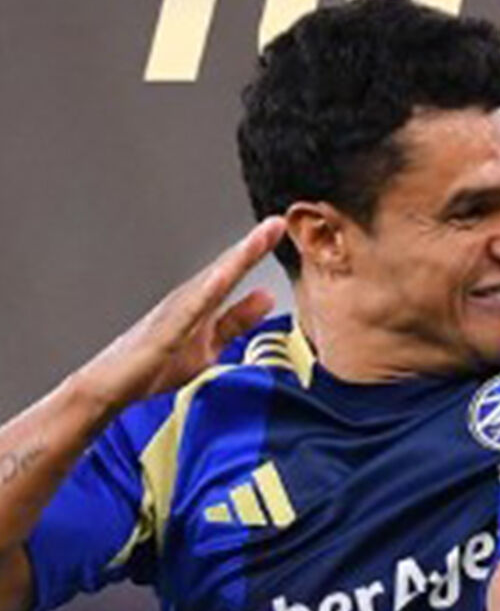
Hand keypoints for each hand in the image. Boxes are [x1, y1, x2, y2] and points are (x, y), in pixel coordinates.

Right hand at [70, 218, 285, 413]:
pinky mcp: (162, 334)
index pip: (233, 272)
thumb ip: (237, 320)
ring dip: (233, 262)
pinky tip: (223, 278)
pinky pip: (187, 312)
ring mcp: (172, 314)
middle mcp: (186, 300)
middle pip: (223, 269)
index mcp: (199, 302)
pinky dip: (206, 293)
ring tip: (257, 240)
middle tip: (277, 222)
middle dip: (250, 246)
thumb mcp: (209, 344)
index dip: (257, 250)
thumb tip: (267, 296)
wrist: (109, 388)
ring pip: (208, 283)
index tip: (279, 227)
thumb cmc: (154, 365)